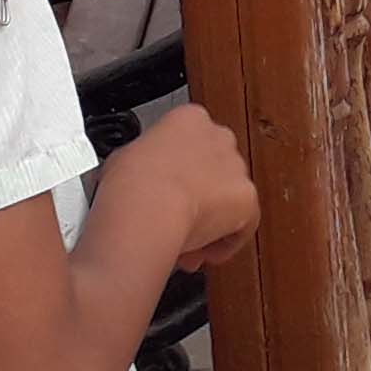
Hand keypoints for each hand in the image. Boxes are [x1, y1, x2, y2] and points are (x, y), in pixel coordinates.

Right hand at [115, 101, 258, 271]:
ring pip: (227, 198)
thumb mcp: (123, 158)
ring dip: (209, 220)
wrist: (147, 207)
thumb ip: (142, 161)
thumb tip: (136, 177)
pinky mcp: (247, 199)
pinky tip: (199, 252)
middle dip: (197, 195)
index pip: (190, 142)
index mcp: (189, 119)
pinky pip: (241, 225)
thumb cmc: (129, 183)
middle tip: (176, 218)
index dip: (177, 172)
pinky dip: (224, 242)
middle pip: (213, 170)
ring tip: (182, 243)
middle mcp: (219, 138)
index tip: (165, 190)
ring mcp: (236, 168)